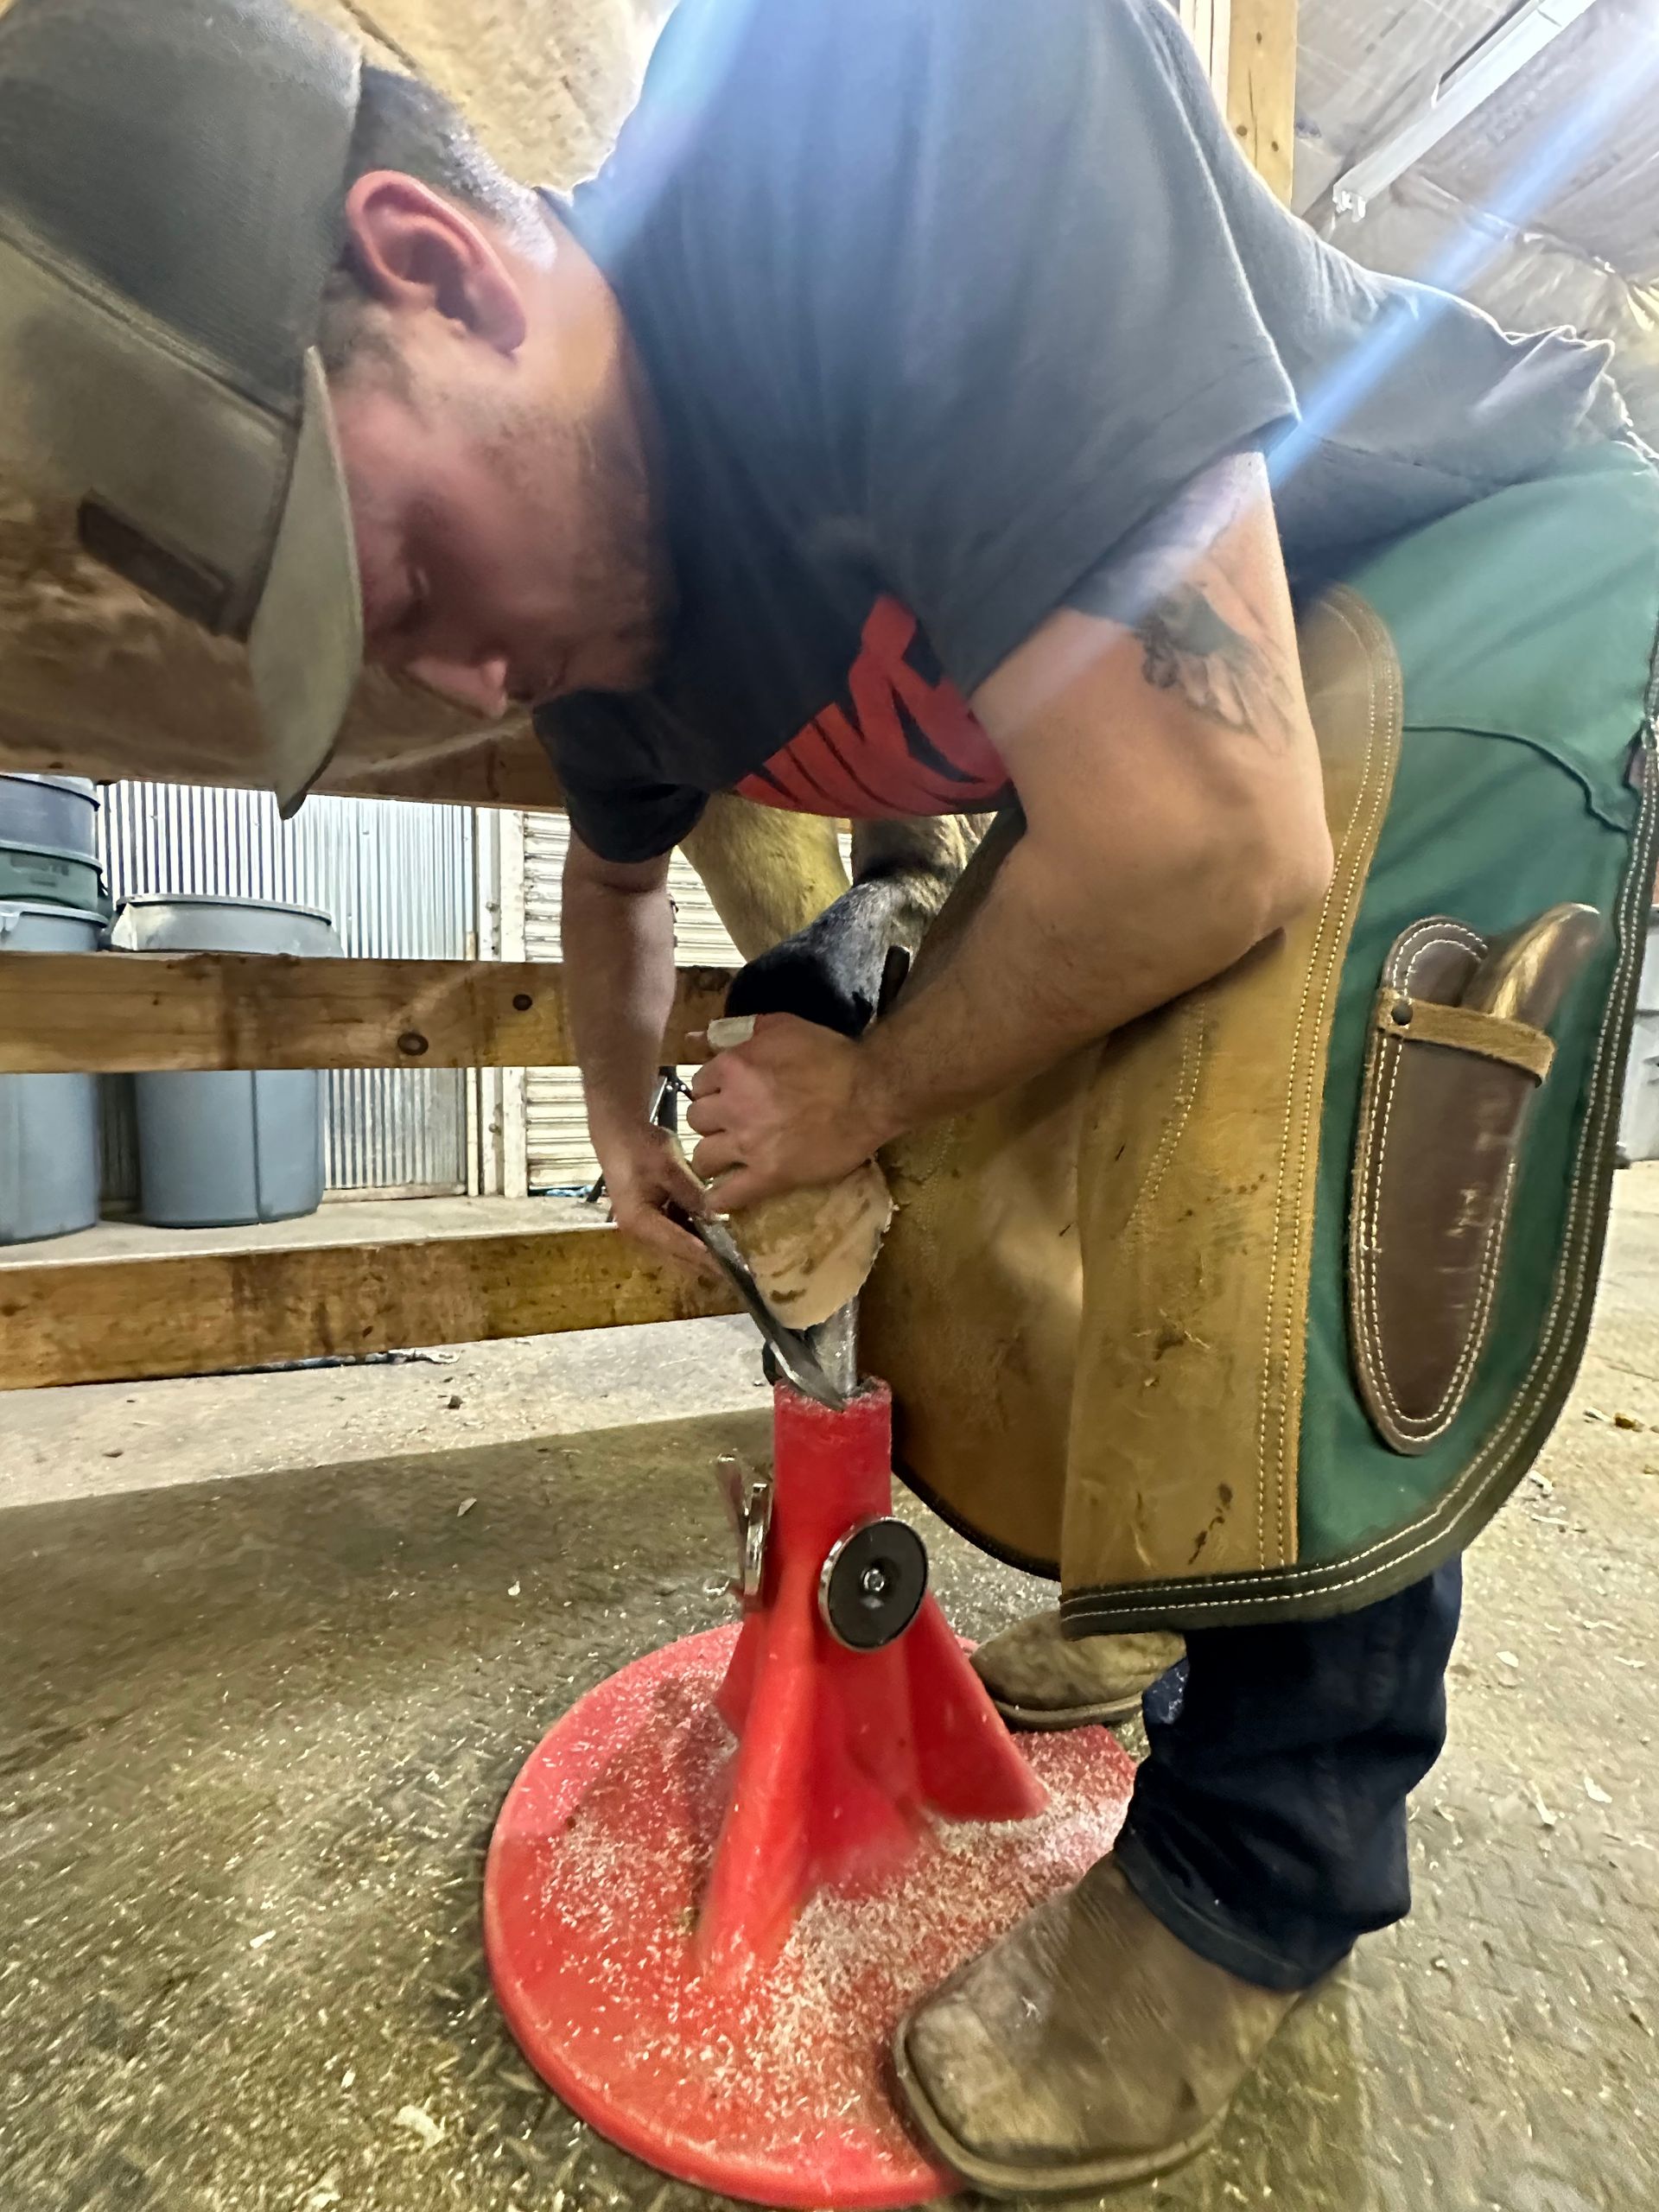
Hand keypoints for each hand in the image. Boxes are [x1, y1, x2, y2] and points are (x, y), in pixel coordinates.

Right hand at [596, 1122, 717, 1279]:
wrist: (618, 1132)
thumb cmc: (641, 1147)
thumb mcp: (670, 1167)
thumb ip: (692, 1194)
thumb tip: (716, 1217)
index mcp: (640, 1222)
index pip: (679, 1246)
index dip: (707, 1257)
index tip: (732, 1266)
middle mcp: (639, 1233)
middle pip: (678, 1255)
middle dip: (707, 1262)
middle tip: (739, 1268)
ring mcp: (643, 1229)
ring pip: (677, 1250)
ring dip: (702, 1253)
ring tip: (732, 1256)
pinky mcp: (650, 1222)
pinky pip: (675, 1237)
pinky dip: (695, 1238)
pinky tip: (717, 1237)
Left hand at [685, 1015, 893, 1210]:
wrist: (871, 1092)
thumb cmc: (832, 1055)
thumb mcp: (784, 1027)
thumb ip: (742, 1031)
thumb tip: (702, 1038)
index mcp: (734, 1067)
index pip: (698, 1084)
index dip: (711, 1092)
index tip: (724, 1098)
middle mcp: (733, 1105)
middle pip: (696, 1121)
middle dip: (710, 1123)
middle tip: (728, 1126)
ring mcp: (749, 1144)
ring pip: (703, 1158)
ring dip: (711, 1158)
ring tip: (725, 1160)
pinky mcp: (770, 1175)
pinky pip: (728, 1195)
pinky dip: (720, 1199)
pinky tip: (720, 1199)